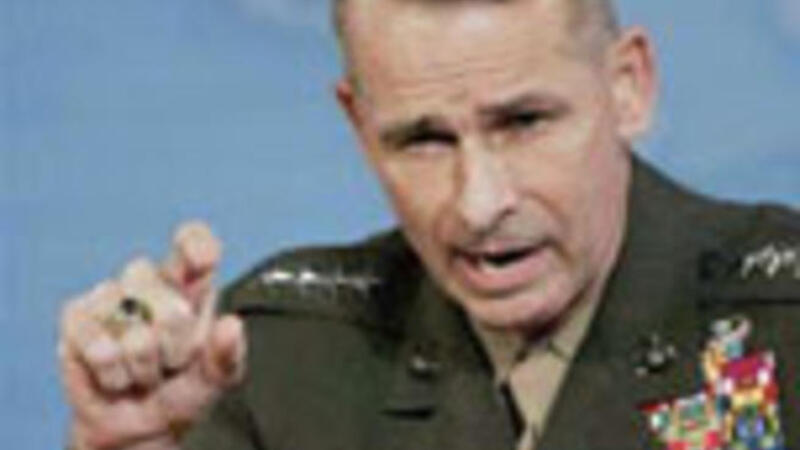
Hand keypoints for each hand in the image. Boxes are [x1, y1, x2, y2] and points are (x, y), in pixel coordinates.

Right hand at [59, 222, 246, 449]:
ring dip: (143, 365)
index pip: (193, 241)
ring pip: (134, 330)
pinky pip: (98, 344)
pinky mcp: (76, 316)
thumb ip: (227, 355)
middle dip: (175, 345)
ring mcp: (110, 295)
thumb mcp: (216, 378)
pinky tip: (115, 374)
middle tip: (173, 361)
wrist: (139, 422)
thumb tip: (231, 325)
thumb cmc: (183, 388)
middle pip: (166, 298)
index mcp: (191, 283)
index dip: (195, 243)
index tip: (201, 260)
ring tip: (144, 370)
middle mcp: (150, 281)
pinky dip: (112, 372)